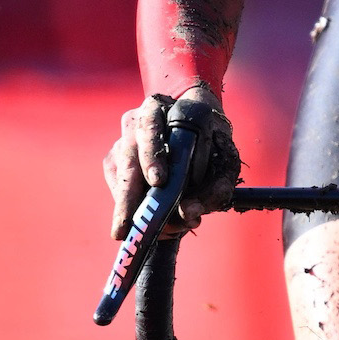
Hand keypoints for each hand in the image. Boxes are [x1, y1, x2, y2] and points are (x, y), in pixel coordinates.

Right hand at [103, 83, 240, 239]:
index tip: (159, 181)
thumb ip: (215, 185)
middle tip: (130, 227)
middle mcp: (135, 122)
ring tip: (161, 232)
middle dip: (129, 197)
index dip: (152, 154)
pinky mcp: (115, 162)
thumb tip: (188, 214)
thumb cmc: (209, 138)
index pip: (150, 124)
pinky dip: (132, 210)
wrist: (195, 122)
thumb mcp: (223, 156)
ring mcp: (121, 141)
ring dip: (135, 209)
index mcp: (159, 107)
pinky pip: (117, 189)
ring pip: (120, 178)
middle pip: (127, 157)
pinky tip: (150, 222)